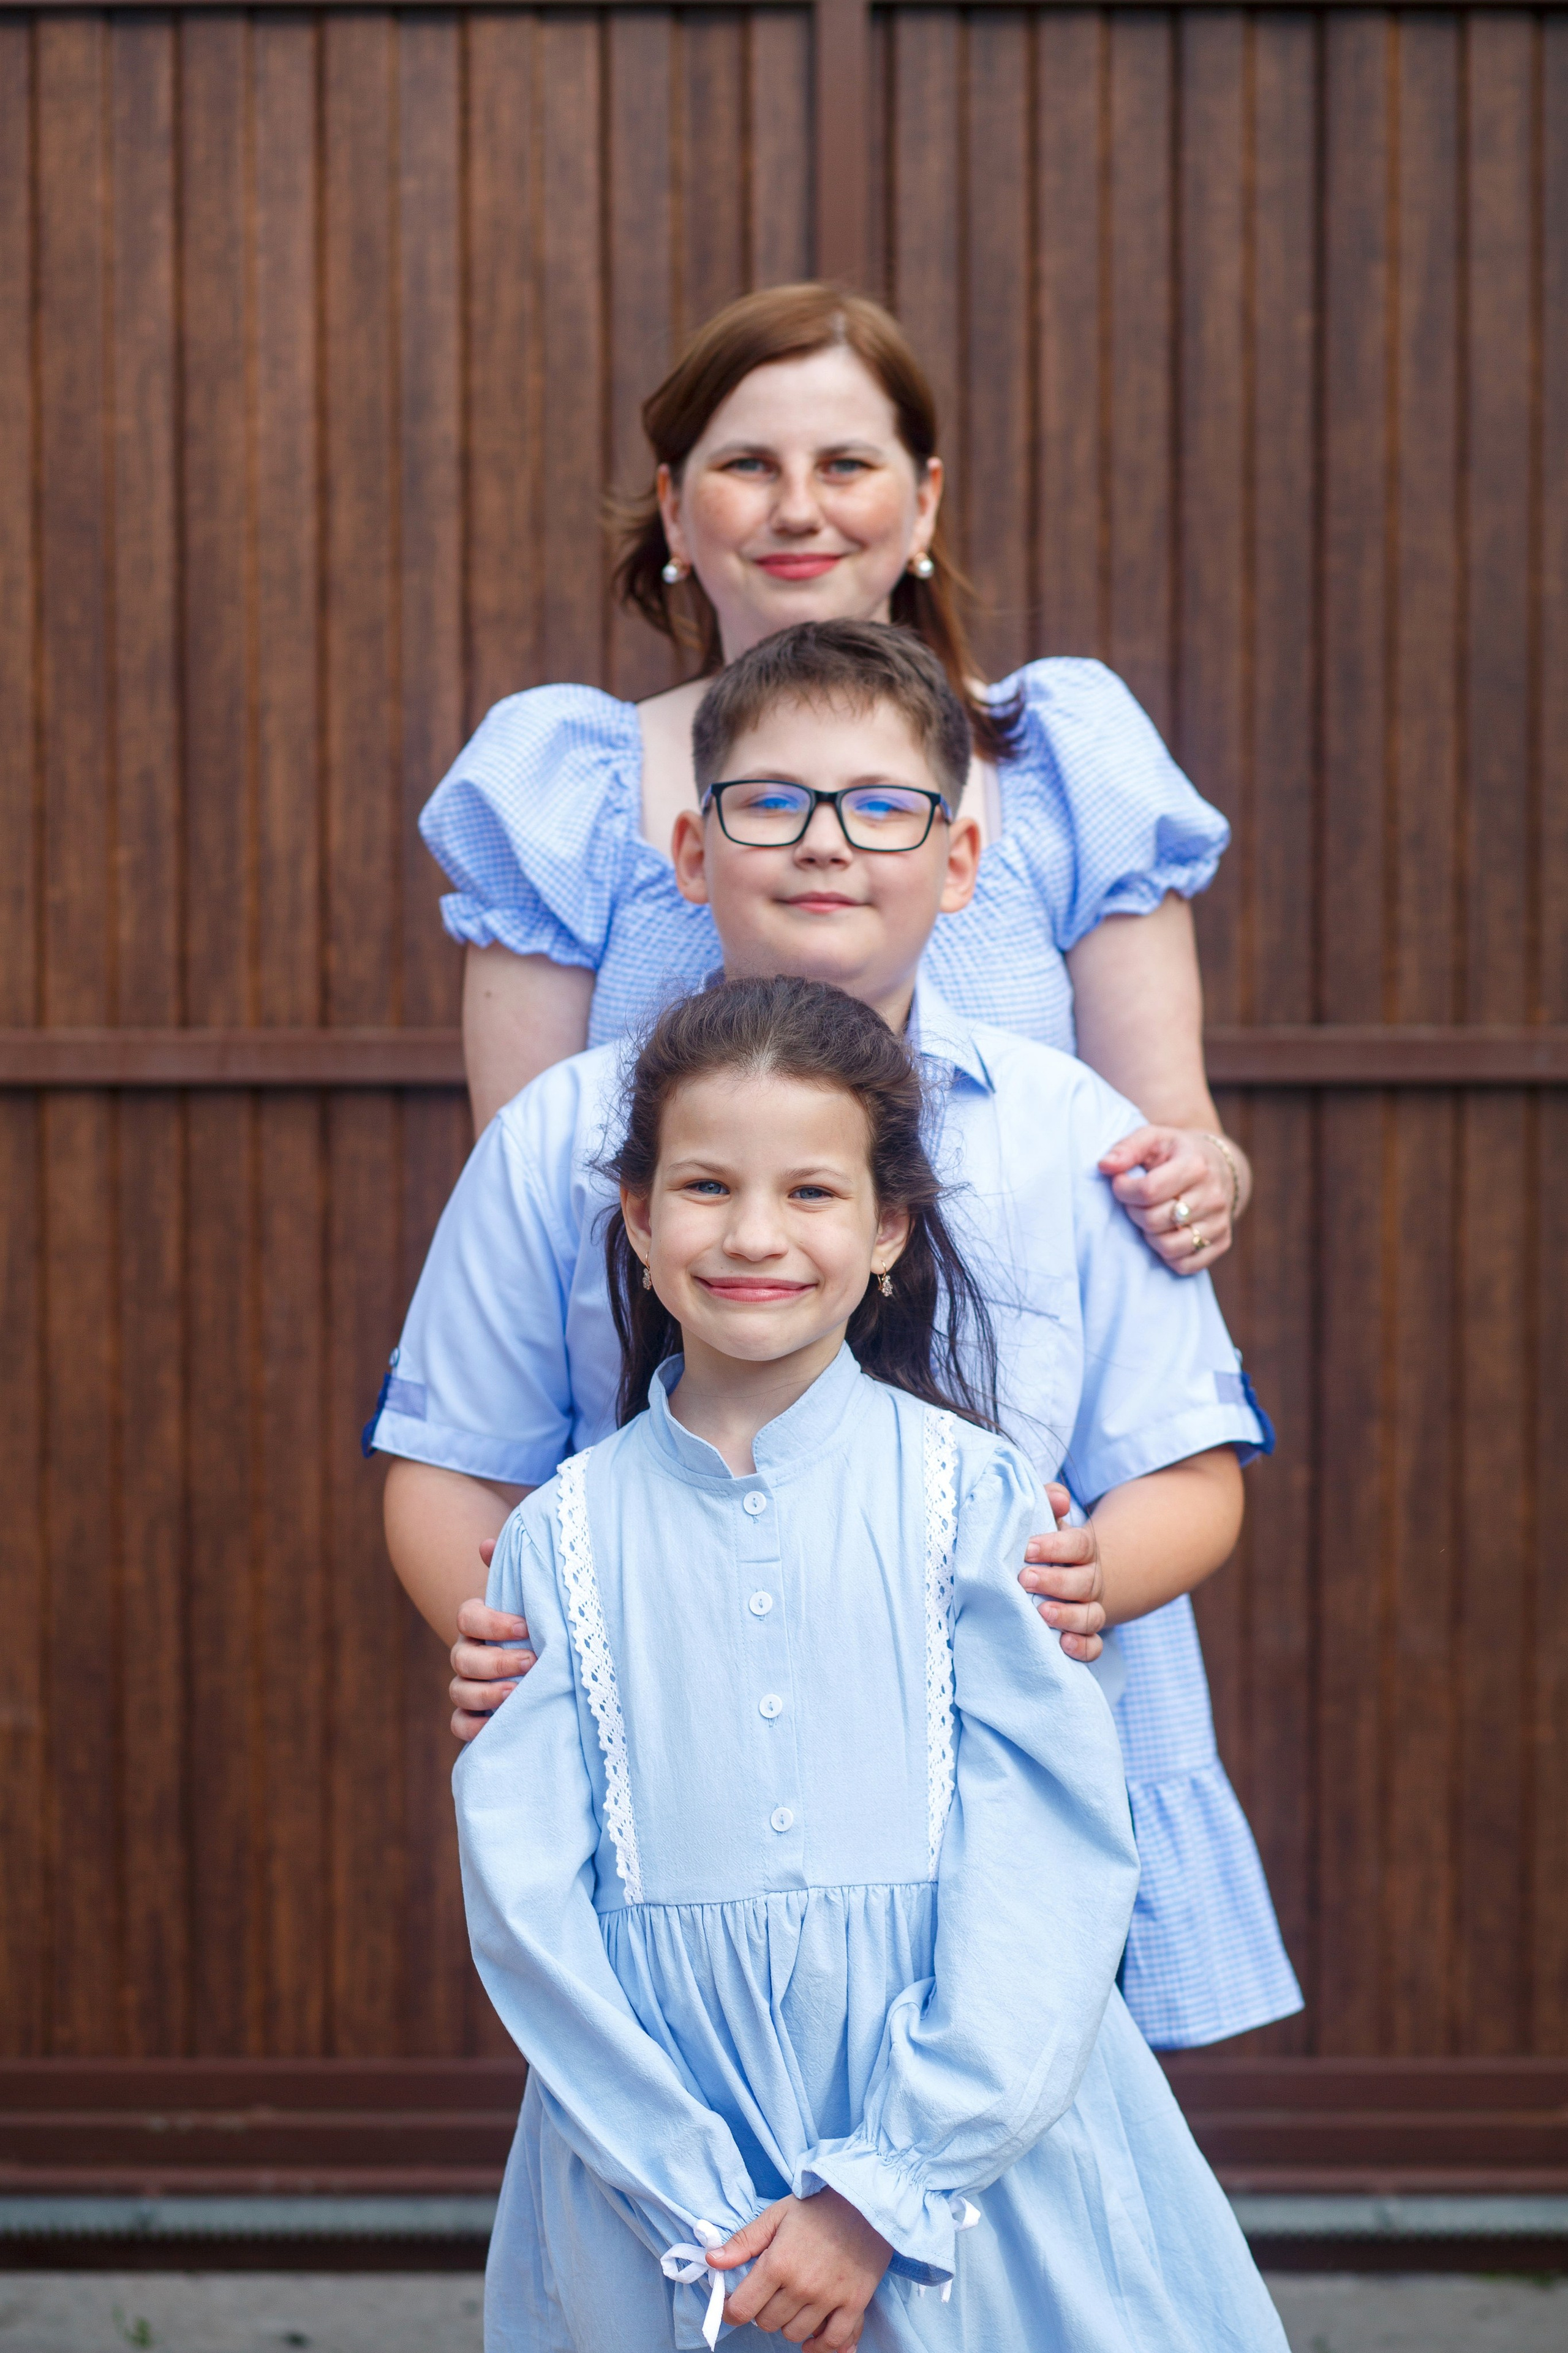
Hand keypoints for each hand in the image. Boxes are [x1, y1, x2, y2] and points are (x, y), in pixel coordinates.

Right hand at [449, 1544, 534, 1742]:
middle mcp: (468, 1655)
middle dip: (496, 1661)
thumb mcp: (530, 1600)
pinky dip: (473, 1726)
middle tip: (531, 1661)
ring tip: (517, 1693)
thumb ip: (513, 1572)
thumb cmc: (537, 1626)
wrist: (546, 1666)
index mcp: (478, 1624)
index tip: (525, 1626)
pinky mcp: (474, 1716)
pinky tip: (496, 1725)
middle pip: (463, 1657)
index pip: (468, 1617)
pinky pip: (459, 1724)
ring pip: (459, 1691)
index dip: (492, 1622)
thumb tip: (486, 1545)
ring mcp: (467, 1687)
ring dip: (487, 1693)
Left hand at [709, 2189, 890, 2349]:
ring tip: (793, 2303)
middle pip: (767, 2323)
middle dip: (762, 2311)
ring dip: (789, 2324)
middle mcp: (801, 2287)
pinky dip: (820, 2346)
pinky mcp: (854, 2305)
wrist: (866, 2203)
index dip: (732, 2310)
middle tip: (770, 2293)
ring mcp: (829, 2299)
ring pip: (795, 2335)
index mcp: (778, 2264)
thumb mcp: (775, 2215)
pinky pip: (832, 2342)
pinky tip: (812, 2338)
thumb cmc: (817, 2208)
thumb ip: (743, 2241)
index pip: (742, 2308)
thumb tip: (712, 2261)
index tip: (734, 2305)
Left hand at [1020, 1481, 1103, 1660]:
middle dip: (1056, 1581)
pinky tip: (1064, 1645)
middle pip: (1084, 1582)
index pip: (1078, 1545)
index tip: (1028, 1549)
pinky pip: (1094, 1645)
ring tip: (1042, 1613)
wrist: (1072, 1571)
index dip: (1056, 1547)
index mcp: (1083, 1549)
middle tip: (1026, 1580)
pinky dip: (1083, 1647)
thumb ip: (1050, 1501)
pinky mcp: (1086, 1634)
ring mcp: (1090, 1608)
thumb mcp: (1050, 1519)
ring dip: (1069, 1616)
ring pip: (1091, 1615)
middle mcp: (1091, 1579)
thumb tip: (1059, 1498)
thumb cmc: (1049, 1545)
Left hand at [1097, 1126, 1243, 1272]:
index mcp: (1195, 1166)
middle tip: (1134, 1202)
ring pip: (1168, 1247)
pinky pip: (1185, 1264)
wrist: (1220, 1167)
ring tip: (1149, 1218)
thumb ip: (1127, 1148)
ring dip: (1149, 1236)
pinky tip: (1164, 1234)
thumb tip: (1105, 1166)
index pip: (1149, 1190)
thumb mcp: (1154, 1138)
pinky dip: (1167, 1255)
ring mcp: (1219, 1222)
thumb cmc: (1177, 1153)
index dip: (1124, 1190)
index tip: (1120, 1183)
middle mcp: (1213, 1196)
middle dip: (1134, 1212)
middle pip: (1154, 1220)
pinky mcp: (1222, 1242)